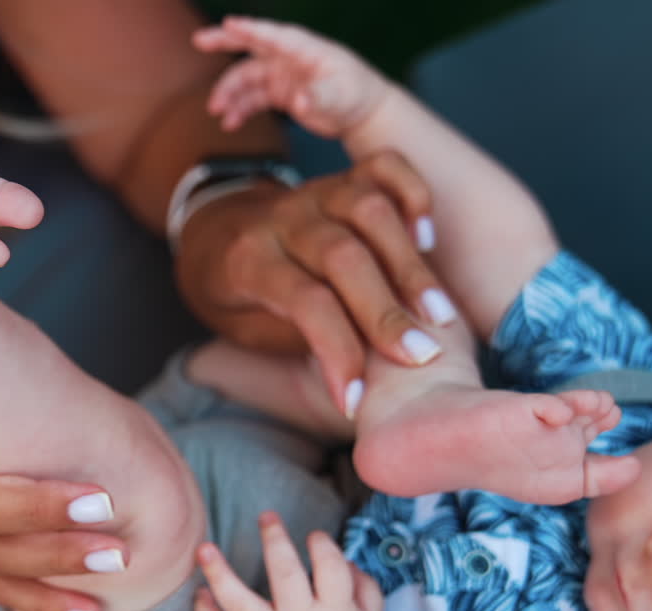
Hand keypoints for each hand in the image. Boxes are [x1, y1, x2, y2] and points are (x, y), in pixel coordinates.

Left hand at [174, 151, 452, 417]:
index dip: (337, 352)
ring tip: (440, 315)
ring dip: (410, 265)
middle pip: (344, 256)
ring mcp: (314, 193)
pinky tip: (428, 240)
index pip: (305, 303)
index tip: (357, 401)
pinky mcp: (340, 178)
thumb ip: (297, 335)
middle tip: (424, 358)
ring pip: (370, 210)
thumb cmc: (235, 295)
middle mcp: (283, 220)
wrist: (211, 233)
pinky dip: (413, 194)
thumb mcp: (243, 326)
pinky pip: (382, 168)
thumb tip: (361, 370)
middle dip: (386, 312)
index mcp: (248, 261)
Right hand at [194, 16, 389, 136]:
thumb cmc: (357, 94)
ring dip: (229, 92)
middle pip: (251, 45)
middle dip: (224, 42)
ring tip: (217, 109)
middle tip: (200, 41)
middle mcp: (289, 58)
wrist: (362, 112)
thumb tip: (301, 101)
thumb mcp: (340, 96)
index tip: (229, 23)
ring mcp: (282, 74)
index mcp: (304, 49)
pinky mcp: (280, 92)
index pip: (273, 35)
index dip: (251, 29)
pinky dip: (239, 109)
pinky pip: (252, 98)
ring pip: (247, 78)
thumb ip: (320, 97)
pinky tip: (230, 122)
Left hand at [195, 512, 385, 610]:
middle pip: (285, 575)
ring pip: (240, 603)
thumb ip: (366, 588)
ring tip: (204, 549)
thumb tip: (347, 559)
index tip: (316, 537)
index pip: (331, 568)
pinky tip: (199, 592)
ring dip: (220, 573)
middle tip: (267, 516)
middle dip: (275, 540)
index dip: (324, 545)